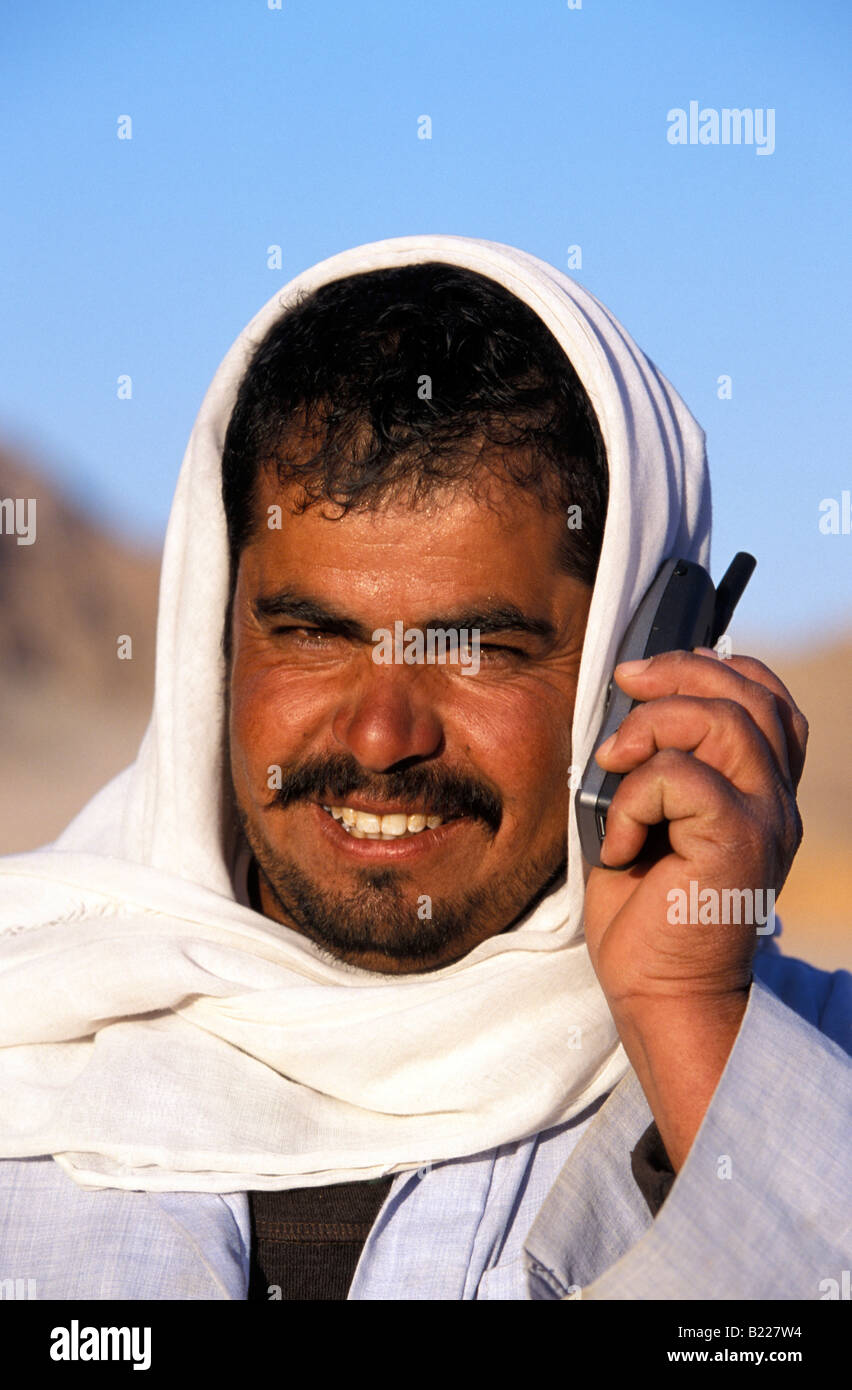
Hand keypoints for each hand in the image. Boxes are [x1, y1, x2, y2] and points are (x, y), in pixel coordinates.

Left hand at [582, 646, 807, 1167]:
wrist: (662, 994)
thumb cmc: (645, 913)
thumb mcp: (645, 819)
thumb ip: (653, 763)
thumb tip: (623, 704)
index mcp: (760, 790)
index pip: (766, 698)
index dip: (712, 666)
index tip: (648, 675)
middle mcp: (775, 800)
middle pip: (749, 694)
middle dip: (676, 673)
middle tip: (622, 685)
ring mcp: (765, 820)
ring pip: (721, 722)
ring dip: (649, 729)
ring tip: (611, 765)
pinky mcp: (739, 843)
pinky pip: (682, 777)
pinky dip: (633, 797)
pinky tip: (619, 841)